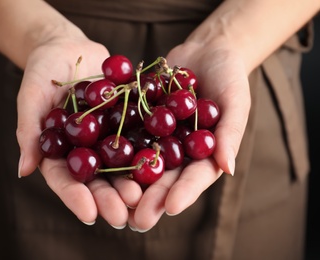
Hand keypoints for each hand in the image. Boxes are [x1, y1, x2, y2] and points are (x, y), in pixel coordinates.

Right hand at [16, 32, 143, 226]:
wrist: (68, 49)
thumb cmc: (41, 73)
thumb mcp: (31, 98)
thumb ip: (28, 131)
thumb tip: (24, 170)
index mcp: (61, 152)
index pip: (66, 181)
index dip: (76, 198)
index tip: (89, 215)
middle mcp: (87, 151)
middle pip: (98, 181)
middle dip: (110, 199)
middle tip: (123, 215)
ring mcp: (109, 138)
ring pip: (121, 166)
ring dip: (132, 183)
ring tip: (143, 197)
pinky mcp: (128, 121)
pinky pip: (139, 135)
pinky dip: (149, 149)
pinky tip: (161, 163)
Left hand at [128, 38, 250, 230]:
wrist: (204, 52)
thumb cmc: (229, 77)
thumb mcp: (235, 102)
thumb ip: (229, 133)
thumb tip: (227, 168)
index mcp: (201, 156)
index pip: (194, 179)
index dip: (183, 193)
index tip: (170, 207)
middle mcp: (176, 152)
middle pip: (163, 179)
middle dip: (150, 198)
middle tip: (136, 219)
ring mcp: (155, 137)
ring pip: (140, 162)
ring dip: (127, 181)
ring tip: (114, 199)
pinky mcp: (138, 120)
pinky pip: (126, 132)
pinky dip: (113, 144)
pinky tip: (97, 157)